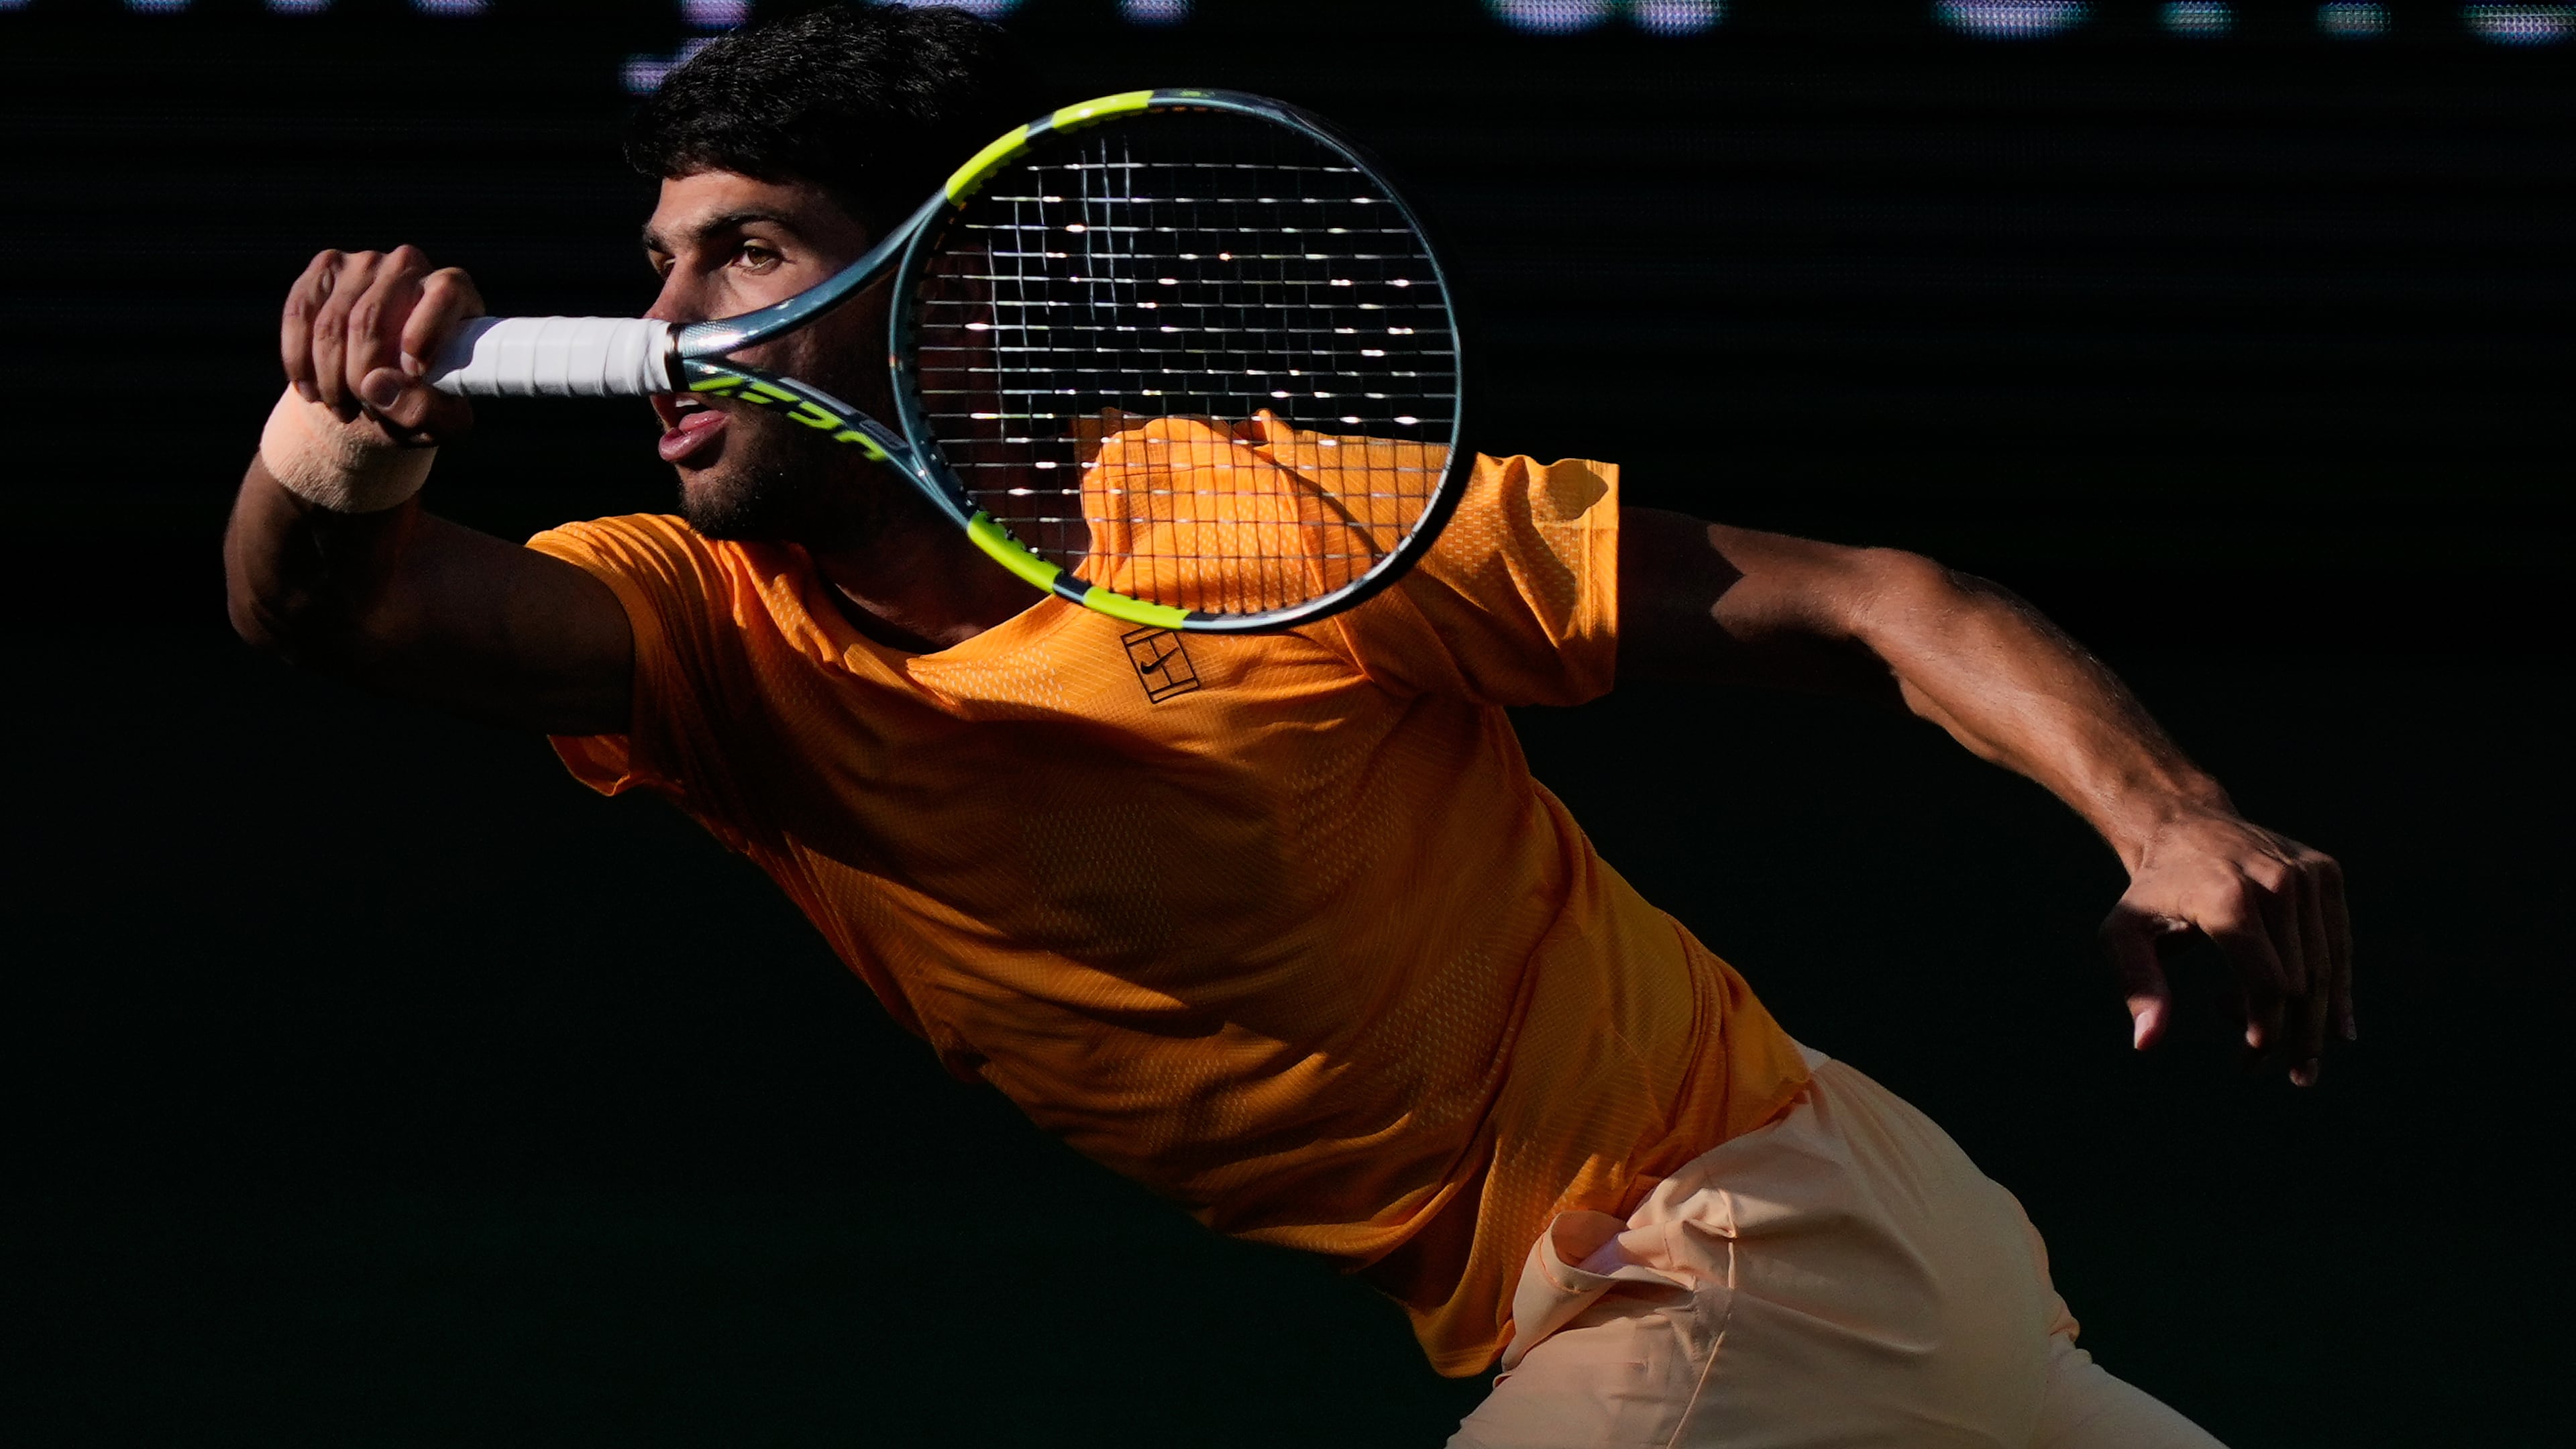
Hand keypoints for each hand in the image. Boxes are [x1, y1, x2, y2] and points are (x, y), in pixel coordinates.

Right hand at [281, 245, 482, 446]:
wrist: (379, 389)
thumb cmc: (422, 399)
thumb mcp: (439, 420)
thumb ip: (423, 409)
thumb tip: (375, 384)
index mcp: (456, 294)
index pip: (445, 293)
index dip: (426, 333)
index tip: (413, 373)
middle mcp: (410, 266)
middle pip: (371, 319)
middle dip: (360, 376)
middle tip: (365, 408)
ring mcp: (363, 262)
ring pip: (330, 323)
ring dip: (329, 378)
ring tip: (342, 408)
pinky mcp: (323, 269)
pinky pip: (299, 314)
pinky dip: (300, 361)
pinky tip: (312, 391)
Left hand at [2099, 805, 2352, 1084]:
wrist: (2183, 825)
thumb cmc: (2151, 890)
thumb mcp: (2124, 933)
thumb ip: (2138, 985)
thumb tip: (2146, 1045)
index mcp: (2228, 899)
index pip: (2267, 984)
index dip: (2266, 1030)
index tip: (2250, 1059)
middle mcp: (2276, 881)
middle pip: (2301, 981)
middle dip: (2292, 1033)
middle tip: (2288, 1074)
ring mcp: (2306, 873)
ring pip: (2325, 967)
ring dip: (2316, 1019)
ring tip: (2304, 1063)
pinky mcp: (2325, 872)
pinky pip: (2338, 942)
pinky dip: (2336, 986)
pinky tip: (2340, 1028)